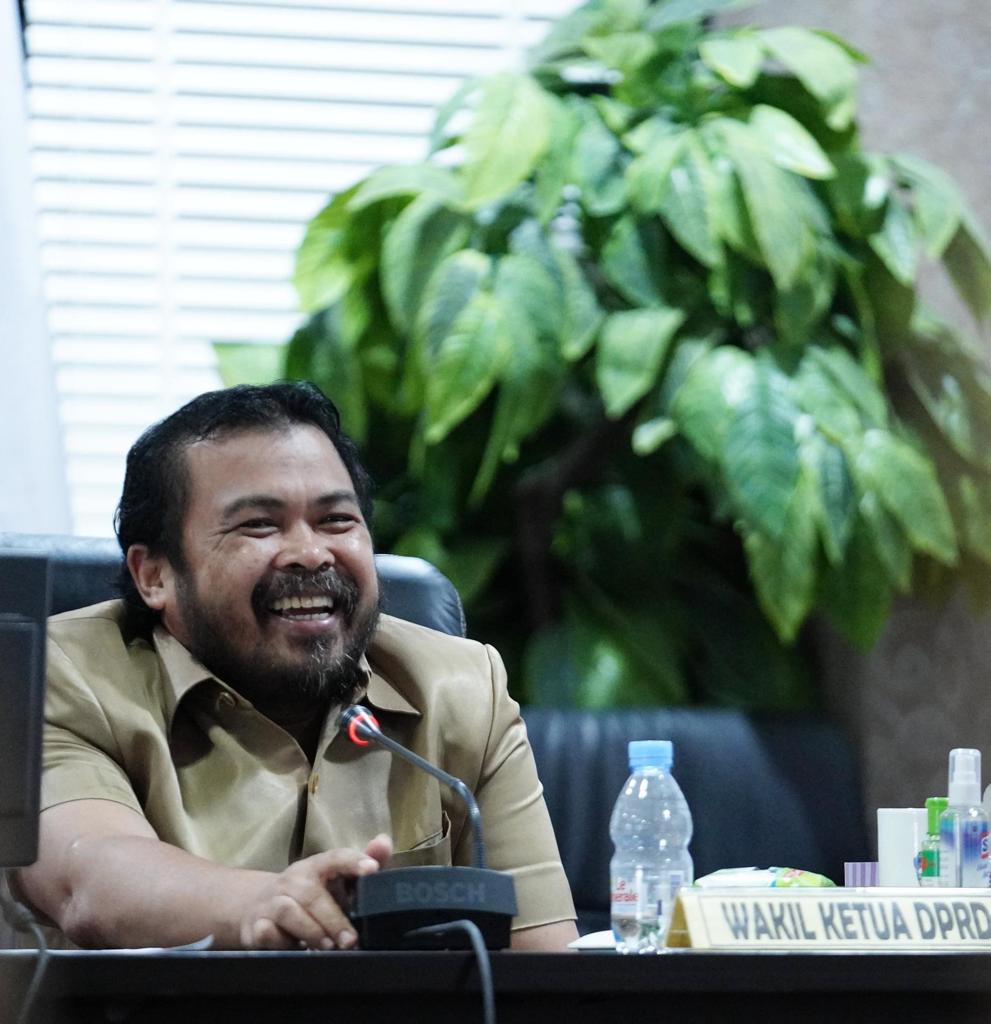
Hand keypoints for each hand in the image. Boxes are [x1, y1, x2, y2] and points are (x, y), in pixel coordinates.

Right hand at [238, 833, 391, 949]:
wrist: (257, 905)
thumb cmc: (309, 893)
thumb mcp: (336, 880)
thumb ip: (364, 864)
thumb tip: (384, 842)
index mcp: (317, 866)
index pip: (336, 857)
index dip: (354, 861)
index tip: (372, 870)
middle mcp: (293, 879)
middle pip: (312, 894)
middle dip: (333, 919)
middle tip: (351, 940)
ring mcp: (272, 901)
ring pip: (288, 911)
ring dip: (311, 931)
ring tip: (329, 947)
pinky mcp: (257, 925)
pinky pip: (266, 932)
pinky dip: (280, 941)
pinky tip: (295, 949)